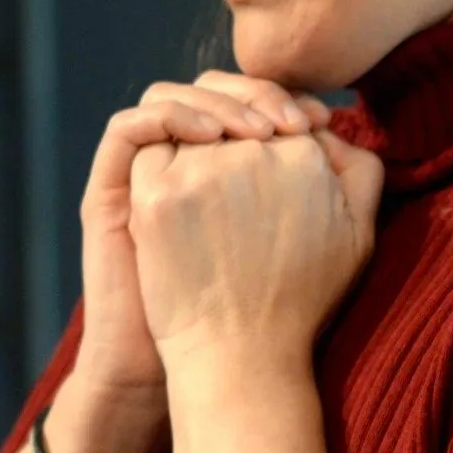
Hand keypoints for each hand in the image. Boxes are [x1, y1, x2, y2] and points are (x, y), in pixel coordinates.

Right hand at [74, 72, 332, 401]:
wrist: (204, 365)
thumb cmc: (268, 307)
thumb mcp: (317, 239)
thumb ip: (333, 184)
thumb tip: (340, 127)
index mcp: (223, 165)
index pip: (244, 98)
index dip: (282, 97)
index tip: (323, 119)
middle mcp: (181, 162)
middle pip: (207, 88)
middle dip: (253, 93)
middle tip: (294, 122)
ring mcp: (144, 174)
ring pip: (167, 96)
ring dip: (214, 103)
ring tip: (257, 132)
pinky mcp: (113, 190)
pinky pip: (128, 128)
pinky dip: (169, 120)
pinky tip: (211, 140)